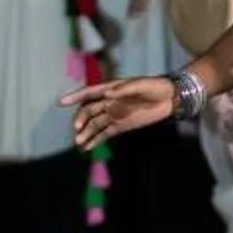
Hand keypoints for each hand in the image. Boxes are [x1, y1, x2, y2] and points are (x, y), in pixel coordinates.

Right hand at [62, 74, 177, 149]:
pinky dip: (95, 140)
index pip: (89, 93)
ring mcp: (114, 114)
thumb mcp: (142, 84)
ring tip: (78, 142)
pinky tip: (86, 147)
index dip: (75, 97)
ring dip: (85, 132)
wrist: (170, 98)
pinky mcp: (121, 125)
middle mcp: (109, 101)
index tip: (61, 102)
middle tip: (77, 129)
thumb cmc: (156, 86)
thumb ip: (124, 89)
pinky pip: (104, 133)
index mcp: (111, 88)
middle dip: (81, 119)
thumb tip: (107, 94)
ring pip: (94, 124)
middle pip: (89, 110)